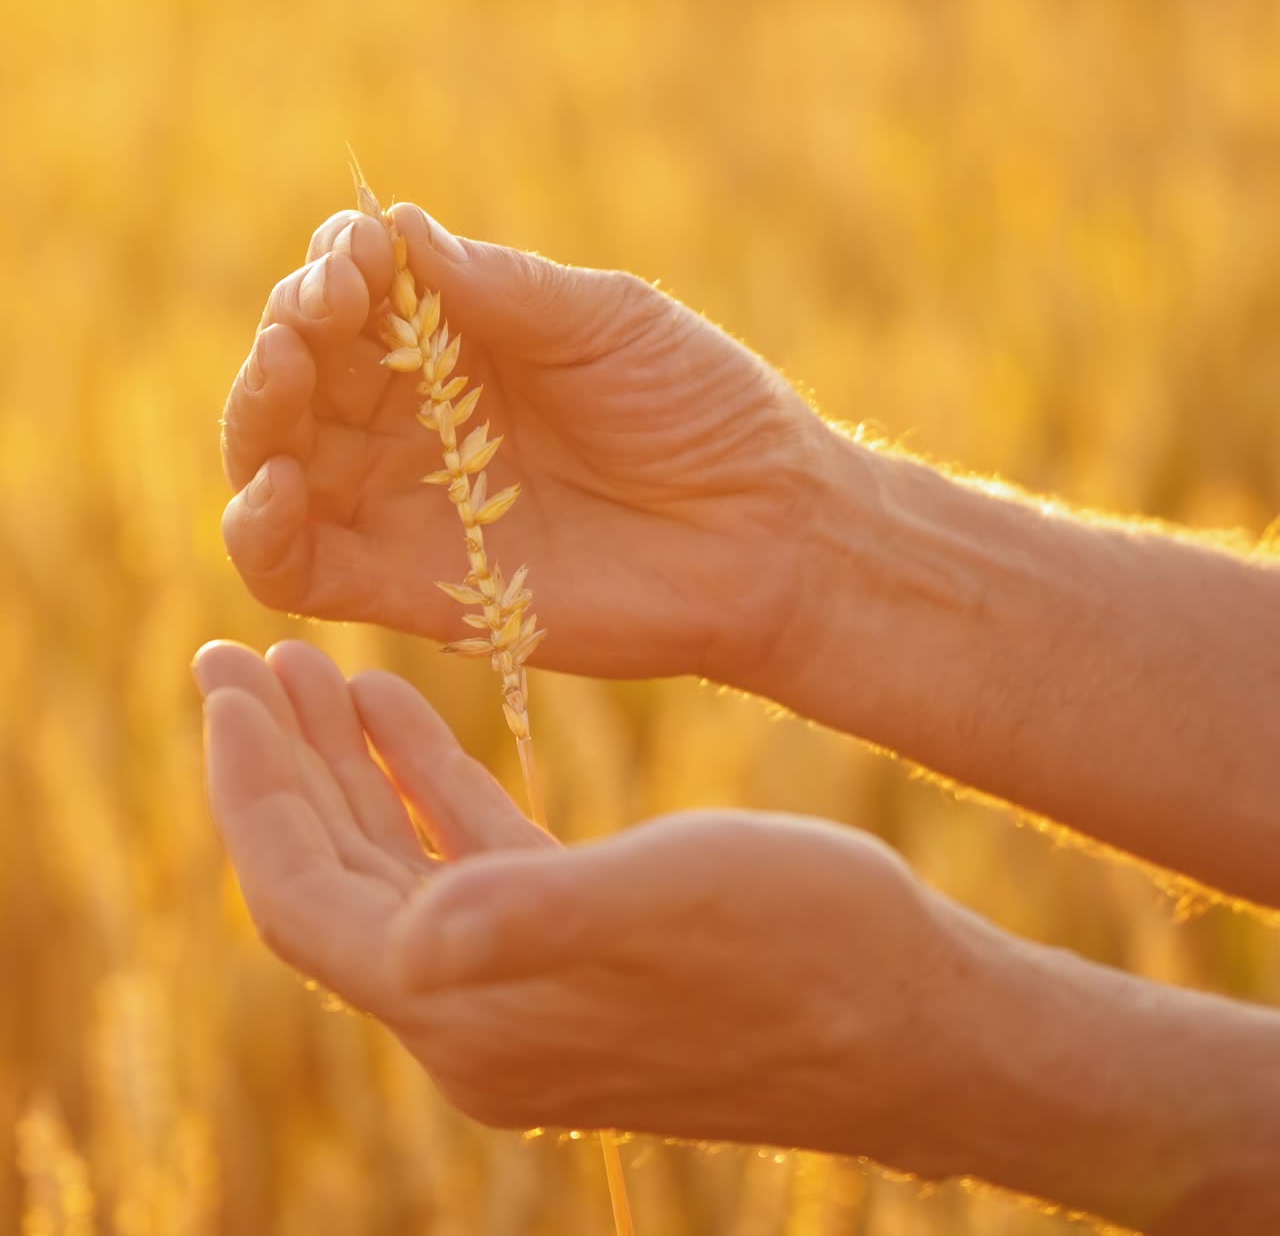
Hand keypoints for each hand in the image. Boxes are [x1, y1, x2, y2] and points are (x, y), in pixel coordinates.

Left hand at [194, 639, 966, 1166]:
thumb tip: (411, 941)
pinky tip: (397, 708)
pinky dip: (420, 781)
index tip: (223, 681)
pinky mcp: (569, 945)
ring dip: (341, 768)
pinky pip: (460, 856)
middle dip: (276, 768)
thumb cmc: (816, 951)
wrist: (920, 1019)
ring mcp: (519, 983)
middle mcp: (474, 1014)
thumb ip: (536, 921)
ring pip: (388, 862)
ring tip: (305, 670)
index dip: (250, 791)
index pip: (303, 898)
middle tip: (235, 657)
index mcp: (473, 1012)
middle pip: (328, 878)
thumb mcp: (678, 907)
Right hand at [220, 208, 828, 682]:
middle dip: (287, 338)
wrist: (766, 531)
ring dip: (256, 416)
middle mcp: (420, 428)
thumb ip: (497, 287)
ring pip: (279, 464)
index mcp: (463, 350)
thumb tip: (388, 227)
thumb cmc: (702, 409)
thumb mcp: (605, 321)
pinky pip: (299, 568)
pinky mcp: (413, 590)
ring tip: (286, 374)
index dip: (333, 272)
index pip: (353, 302)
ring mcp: (411, 509)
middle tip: (311, 320)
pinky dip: (258, 533)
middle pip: (300, 380)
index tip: (353, 261)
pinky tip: (273, 488)